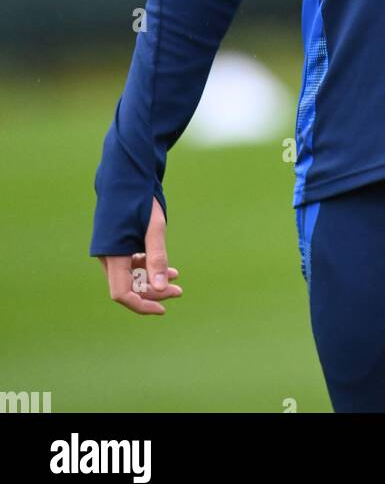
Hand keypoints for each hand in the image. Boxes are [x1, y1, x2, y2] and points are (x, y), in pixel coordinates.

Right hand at [98, 196, 181, 315]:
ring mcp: (110, 250)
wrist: (126, 174)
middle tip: (179, 291)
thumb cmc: (140, 198)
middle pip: (128, 286)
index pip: (122, 293)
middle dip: (153, 291)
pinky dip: (146, 266)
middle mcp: (106, 255)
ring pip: (129, 276)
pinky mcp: (115, 243)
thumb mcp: (154, 227)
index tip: (163, 308)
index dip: (142, 304)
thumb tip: (163, 288)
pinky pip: (129, 263)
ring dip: (151, 279)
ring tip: (176, 278)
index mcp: (112, 254)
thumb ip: (157, 258)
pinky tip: (165, 265)